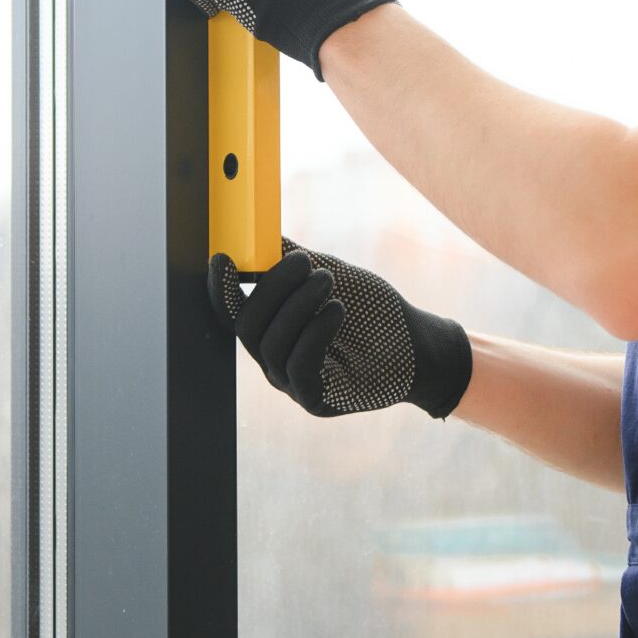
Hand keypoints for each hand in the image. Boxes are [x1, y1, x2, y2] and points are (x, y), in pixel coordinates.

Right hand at [207, 237, 472, 419]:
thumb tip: (264, 237)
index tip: (223, 258)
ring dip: (297, 306)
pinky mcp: (314, 400)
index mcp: (272, 328)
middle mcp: (273, 358)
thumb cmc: (373, 310)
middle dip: (271, 289)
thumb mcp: (332, 275)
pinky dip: (314, 333)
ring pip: (271, 345)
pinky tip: (336, 311)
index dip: (221, 288)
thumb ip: (295, 260)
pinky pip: (298, 367)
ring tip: (328, 281)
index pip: (233, 312)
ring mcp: (290, 382)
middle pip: (247, 327)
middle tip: (303, 263)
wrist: (416, 345)